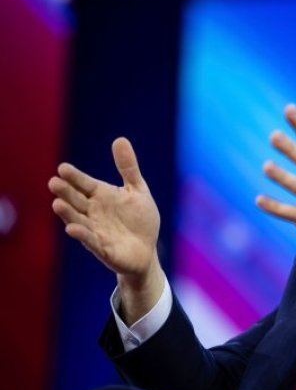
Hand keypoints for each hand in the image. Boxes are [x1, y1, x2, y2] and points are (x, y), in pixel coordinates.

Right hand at [48, 137, 162, 322]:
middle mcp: (93, 212)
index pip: (85, 184)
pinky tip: (73, 228)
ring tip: (57, 203)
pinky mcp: (102, 248)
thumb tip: (120, 139)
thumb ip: (128, 167)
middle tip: (54, 182)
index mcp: (101, 196)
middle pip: (76, 200)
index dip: (75, 177)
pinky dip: (82, 235)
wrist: (146, 249)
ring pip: (78, 220)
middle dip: (65, 192)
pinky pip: (90, 241)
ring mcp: (95, 230)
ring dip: (67, 213)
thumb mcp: (137, 190)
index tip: (63, 168)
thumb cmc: (140, 219)